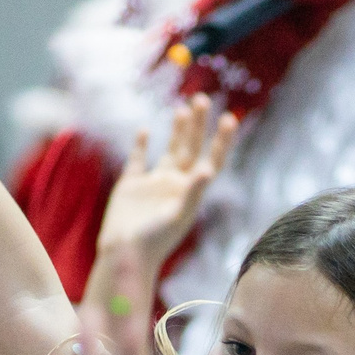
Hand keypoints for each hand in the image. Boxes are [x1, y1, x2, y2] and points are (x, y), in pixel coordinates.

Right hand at [89, 96, 237, 294]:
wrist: (124, 255)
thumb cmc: (154, 240)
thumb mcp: (177, 215)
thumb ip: (193, 192)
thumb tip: (207, 169)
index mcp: (191, 191)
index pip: (211, 160)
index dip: (222, 141)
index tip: (230, 118)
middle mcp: (175, 185)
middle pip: (191, 148)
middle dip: (198, 125)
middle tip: (202, 99)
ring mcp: (154, 184)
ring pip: (170, 151)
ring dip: (177, 131)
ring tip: (183, 108)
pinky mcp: (131, 186)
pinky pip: (138, 161)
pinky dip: (141, 145)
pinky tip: (144, 131)